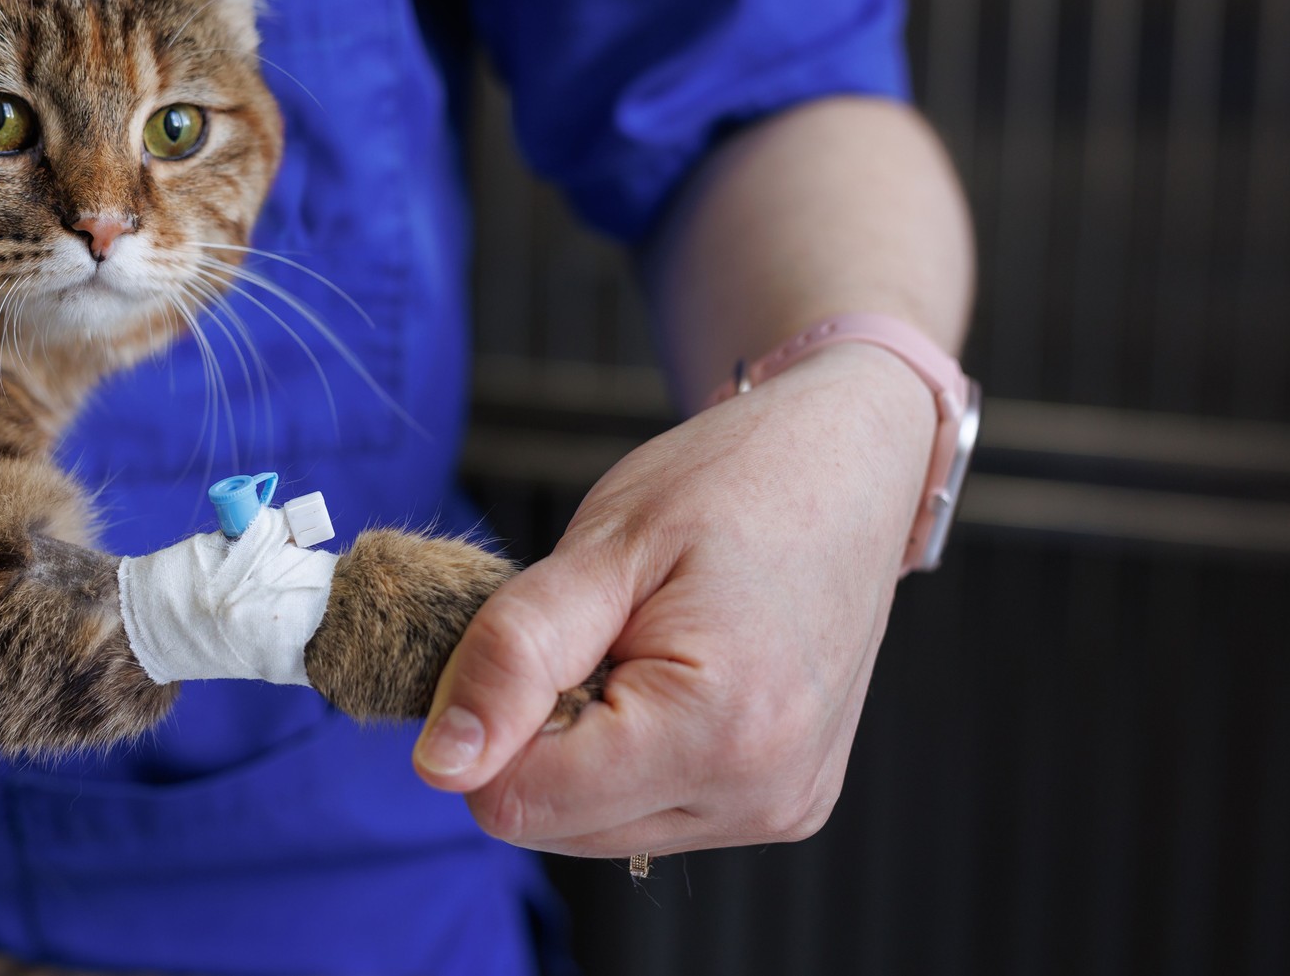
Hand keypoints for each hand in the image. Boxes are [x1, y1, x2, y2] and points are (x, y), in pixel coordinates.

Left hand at [413, 341, 934, 855]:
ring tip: (638, 644)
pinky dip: (628, 752)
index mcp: (720, 730)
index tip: (538, 631)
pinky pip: (650, 811)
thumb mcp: (603, 546)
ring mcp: (777, 809)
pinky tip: (669, 674)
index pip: (519, 798)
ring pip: (593, 825)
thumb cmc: (735, 482)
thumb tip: (441, 765)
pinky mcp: (782, 806)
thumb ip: (514, 655)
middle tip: (595, 627)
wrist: (849, 463)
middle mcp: (760, 794)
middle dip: (537, 729)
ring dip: (581, 743)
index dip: (490, 713)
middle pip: (552, 823)